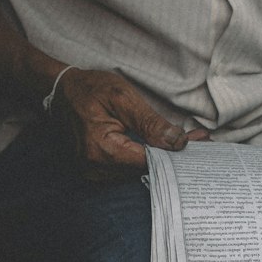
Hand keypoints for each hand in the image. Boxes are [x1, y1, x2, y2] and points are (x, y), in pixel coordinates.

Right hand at [50, 68, 207, 176]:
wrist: (61, 91)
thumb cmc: (90, 88)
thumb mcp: (123, 97)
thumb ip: (150, 123)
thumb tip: (177, 143)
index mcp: (101, 150)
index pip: (149, 161)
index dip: (175, 153)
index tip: (200, 142)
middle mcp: (95, 168)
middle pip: (145, 168)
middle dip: (172, 154)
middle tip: (200, 139)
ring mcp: (94, 172)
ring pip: (138, 170)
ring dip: (161, 156)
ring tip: (186, 140)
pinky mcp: (96, 170)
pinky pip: (128, 168)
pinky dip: (146, 157)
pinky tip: (163, 146)